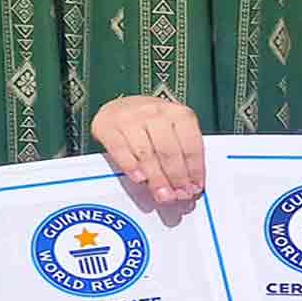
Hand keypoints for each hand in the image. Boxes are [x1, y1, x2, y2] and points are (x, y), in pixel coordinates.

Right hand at [90, 95, 204, 204]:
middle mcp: (155, 112)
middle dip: (176, 177)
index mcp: (178, 113)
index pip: (190, 144)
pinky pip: (120, 150)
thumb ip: (182, 153)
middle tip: (178, 195)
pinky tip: (140, 178)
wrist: (121, 105)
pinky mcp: (107, 126)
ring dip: (156, 178)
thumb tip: (189, 184)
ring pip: (146, 153)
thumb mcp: (173, 130)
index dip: (194, 170)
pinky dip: (131, 166)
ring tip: (162, 194)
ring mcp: (130, 118)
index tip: (194, 188)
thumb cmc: (151, 122)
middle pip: (168, 150)